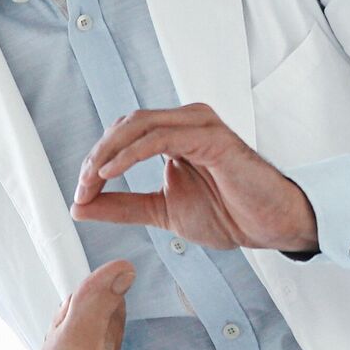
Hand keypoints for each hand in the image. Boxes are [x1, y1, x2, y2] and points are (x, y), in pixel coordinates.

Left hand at [71, 103, 318, 252]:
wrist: (269, 227)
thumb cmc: (229, 214)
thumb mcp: (161, 211)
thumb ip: (122, 205)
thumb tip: (80, 206)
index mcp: (176, 134)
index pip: (124, 135)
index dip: (96, 161)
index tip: (80, 196)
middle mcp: (187, 122)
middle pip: (126, 124)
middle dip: (96, 156)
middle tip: (81, 190)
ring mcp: (199, 125)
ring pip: (139, 124)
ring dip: (107, 153)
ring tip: (90, 182)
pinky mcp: (210, 137)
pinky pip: (159, 138)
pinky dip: (130, 154)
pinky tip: (111, 173)